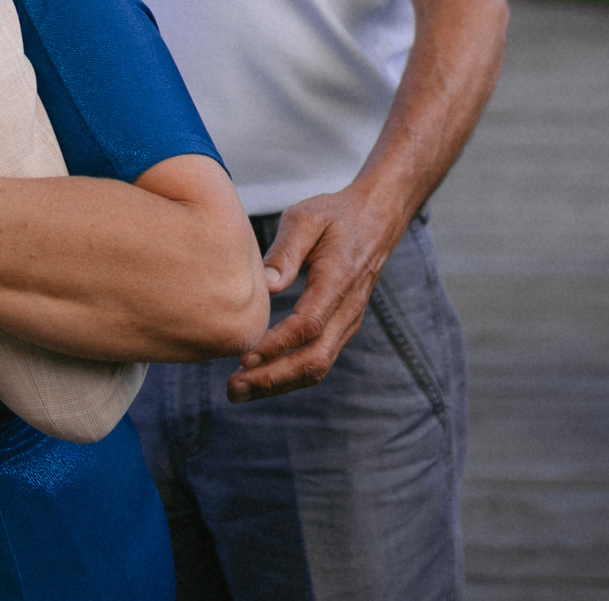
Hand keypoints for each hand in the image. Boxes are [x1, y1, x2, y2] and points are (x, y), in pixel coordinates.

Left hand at [225, 184, 405, 401]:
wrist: (375, 221)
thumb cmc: (334, 216)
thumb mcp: (306, 218)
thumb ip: (286, 251)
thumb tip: (266, 287)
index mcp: (339, 279)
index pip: (310, 325)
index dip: (278, 345)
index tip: (245, 356)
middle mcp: (348, 309)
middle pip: (314, 359)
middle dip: (273, 379)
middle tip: (233, 388)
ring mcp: (347, 323)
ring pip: (317, 367)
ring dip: (278, 384)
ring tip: (238, 391)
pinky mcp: (341, 329)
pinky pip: (318, 360)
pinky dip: (288, 375)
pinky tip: (259, 377)